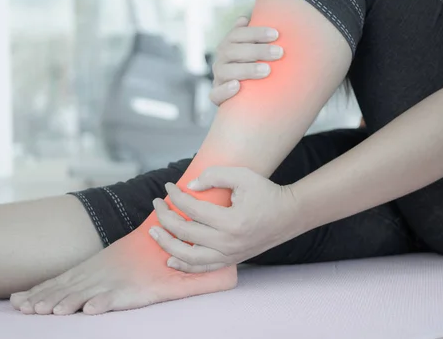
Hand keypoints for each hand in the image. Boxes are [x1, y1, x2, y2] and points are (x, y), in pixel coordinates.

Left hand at [149, 167, 295, 272]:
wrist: (288, 215)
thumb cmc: (266, 192)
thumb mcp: (243, 175)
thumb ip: (215, 176)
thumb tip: (190, 187)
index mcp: (231, 221)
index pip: (192, 209)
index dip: (176, 196)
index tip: (169, 186)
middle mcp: (228, 242)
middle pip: (185, 232)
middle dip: (165, 217)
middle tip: (156, 204)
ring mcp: (229, 255)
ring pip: (188, 256)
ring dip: (167, 244)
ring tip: (154, 232)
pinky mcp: (231, 260)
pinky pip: (202, 268)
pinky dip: (183, 266)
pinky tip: (170, 258)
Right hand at [209, 17, 281, 105]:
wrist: (248, 99)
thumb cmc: (256, 68)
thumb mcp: (256, 51)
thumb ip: (254, 37)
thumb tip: (244, 18)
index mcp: (228, 46)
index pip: (237, 34)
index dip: (255, 33)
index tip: (276, 34)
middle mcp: (221, 60)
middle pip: (232, 51)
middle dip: (257, 51)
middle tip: (279, 52)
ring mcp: (218, 78)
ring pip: (225, 71)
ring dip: (246, 69)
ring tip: (266, 70)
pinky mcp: (217, 96)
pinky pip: (215, 94)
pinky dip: (225, 90)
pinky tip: (238, 86)